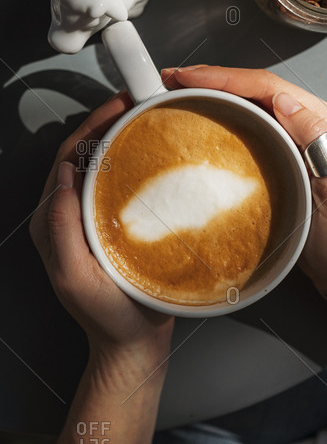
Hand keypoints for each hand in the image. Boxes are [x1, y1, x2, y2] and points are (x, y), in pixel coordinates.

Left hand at [30, 91, 173, 365]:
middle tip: (137, 101)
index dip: (90, 127)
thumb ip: (62, 228)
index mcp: (54, 221)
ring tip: (147, 117)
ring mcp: (93, 218)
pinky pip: (121, 185)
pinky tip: (154, 153)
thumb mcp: (75, 275)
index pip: (67, 160)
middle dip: (106, 123)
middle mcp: (70, 214)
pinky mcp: (115, 224)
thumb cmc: (105, 315)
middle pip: (84, 155)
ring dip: (121, 138)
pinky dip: (134, 161)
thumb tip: (65, 176)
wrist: (132, 342)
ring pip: (103, 166)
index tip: (118, 106)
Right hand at [161, 66, 326, 296]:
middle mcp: (308, 119)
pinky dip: (221, 110)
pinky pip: (248, 118)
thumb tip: (284, 101)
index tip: (190, 78)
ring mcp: (293, 131)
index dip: (227, 78)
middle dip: (213, 78)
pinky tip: (200, 111)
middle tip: (173, 79)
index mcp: (324, 121)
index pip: (270, 87)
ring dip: (214, 91)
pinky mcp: (280, 145)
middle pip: (255, 86)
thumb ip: (317, 141)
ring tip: (178, 89)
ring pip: (249, 99)